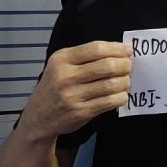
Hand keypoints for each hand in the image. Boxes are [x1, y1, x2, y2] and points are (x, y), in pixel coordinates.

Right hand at [18, 41, 132, 141]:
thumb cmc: (54, 86)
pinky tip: (122, 95)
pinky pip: (109, 102)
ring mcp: (72, 96)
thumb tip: (120, 51)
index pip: (96, 49)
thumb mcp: (60, 65)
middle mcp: (66, 76)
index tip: (128, 50)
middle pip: (106, 66)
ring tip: (126, 81)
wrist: (38, 118)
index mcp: (62, 59)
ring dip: (125, 81)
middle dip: (124, 65)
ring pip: (111, 84)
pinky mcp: (80, 112)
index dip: (117, 48)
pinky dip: (121, 97)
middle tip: (129, 67)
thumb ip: (84, 57)